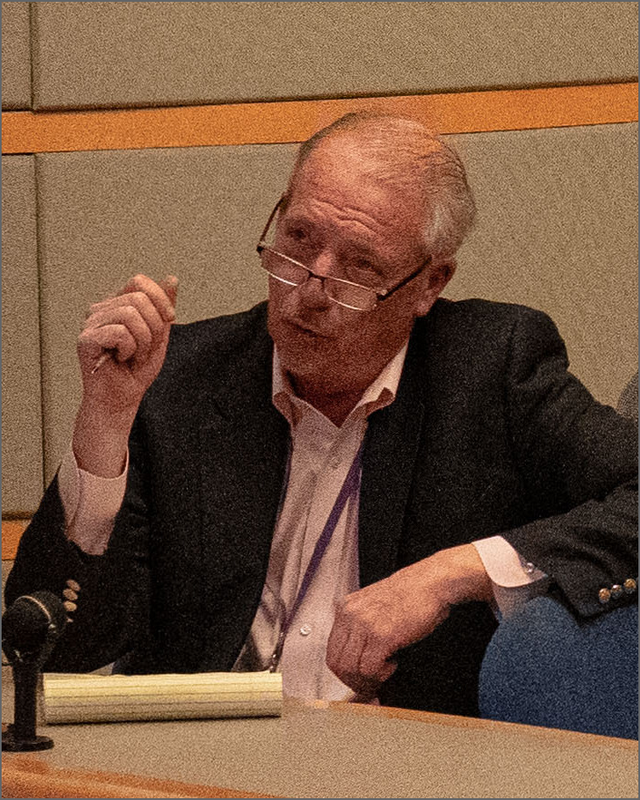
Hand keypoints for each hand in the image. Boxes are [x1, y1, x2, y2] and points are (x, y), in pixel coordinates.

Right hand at [73, 274, 177, 476]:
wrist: (123, 398)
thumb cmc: (137, 369)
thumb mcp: (160, 334)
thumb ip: (164, 307)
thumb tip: (171, 278)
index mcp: (117, 304)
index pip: (139, 282)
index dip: (161, 300)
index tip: (170, 320)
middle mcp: (100, 309)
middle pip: (139, 299)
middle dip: (154, 328)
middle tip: (146, 348)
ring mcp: (90, 323)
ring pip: (131, 315)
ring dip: (143, 342)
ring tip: (133, 355)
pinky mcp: (86, 339)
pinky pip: (120, 333)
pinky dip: (130, 350)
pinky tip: (120, 360)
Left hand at [326, 544, 491, 698]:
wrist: (430, 583)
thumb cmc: (410, 594)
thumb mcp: (374, 606)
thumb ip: (360, 627)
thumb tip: (355, 660)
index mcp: (346, 608)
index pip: (332, 651)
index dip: (344, 672)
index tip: (356, 680)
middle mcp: (351, 615)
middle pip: (337, 663)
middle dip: (353, 682)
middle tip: (369, 687)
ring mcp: (365, 624)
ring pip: (351, 669)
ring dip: (367, 680)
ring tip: (383, 674)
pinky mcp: (382, 635)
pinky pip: (369, 669)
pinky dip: (380, 675)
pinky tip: (392, 664)